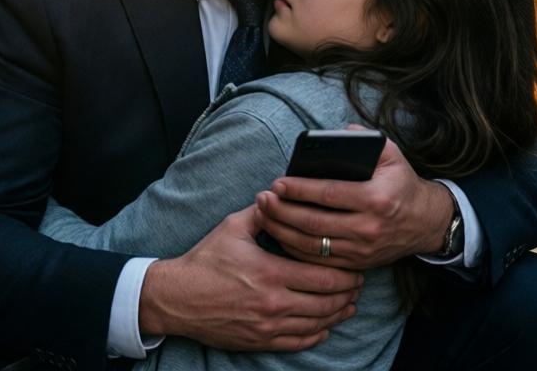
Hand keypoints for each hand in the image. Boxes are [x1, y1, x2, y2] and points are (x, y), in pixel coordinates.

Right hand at [140, 206, 361, 350]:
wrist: (177, 298)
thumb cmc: (204, 261)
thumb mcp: (232, 228)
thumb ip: (263, 213)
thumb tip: (279, 194)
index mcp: (271, 272)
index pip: (325, 276)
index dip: (347, 274)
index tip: (356, 267)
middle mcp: (274, 302)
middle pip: (328, 302)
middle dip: (349, 294)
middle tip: (359, 284)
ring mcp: (268, 326)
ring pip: (317, 324)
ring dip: (338, 315)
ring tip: (349, 305)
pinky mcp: (260, 341)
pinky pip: (299, 342)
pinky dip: (317, 335)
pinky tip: (325, 327)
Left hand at [254, 138, 453, 269]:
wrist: (425, 223)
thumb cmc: (401, 185)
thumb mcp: (392, 156)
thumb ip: (368, 139)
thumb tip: (341, 133)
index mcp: (375, 198)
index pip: (328, 194)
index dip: (300, 189)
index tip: (277, 183)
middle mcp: (368, 227)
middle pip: (314, 222)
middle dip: (283, 211)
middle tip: (262, 199)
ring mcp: (361, 250)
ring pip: (313, 245)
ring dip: (283, 231)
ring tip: (264, 215)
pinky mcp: (357, 264)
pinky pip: (319, 261)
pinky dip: (295, 250)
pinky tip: (280, 236)